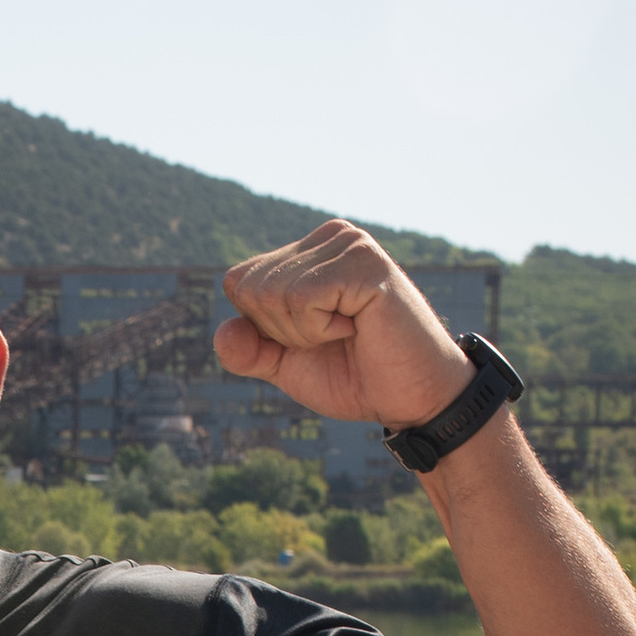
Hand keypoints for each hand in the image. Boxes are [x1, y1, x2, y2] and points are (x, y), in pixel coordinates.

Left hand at [215, 222, 474, 435]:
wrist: (412, 399)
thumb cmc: (356, 377)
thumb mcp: (287, 365)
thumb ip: (249, 349)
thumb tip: (223, 332)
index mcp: (309, 252)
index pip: (238, 282)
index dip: (262, 327)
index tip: (312, 338)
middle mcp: (329, 237)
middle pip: (250, 287)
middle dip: (281, 332)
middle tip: (333, 338)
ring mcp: (349, 243)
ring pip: (273, 293)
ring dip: (304, 332)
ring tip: (349, 331)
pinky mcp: (365, 262)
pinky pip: (302, 298)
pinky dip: (320, 328)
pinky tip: (358, 326)